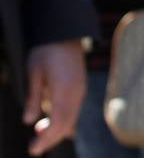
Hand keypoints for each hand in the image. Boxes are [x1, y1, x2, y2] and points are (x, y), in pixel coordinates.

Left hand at [24, 40, 84, 155]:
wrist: (65, 32)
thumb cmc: (46, 51)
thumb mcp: (33, 73)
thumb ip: (33, 98)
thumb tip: (28, 120)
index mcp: (65, 90)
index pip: (58, 122)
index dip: (46, 139)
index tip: (33, 149)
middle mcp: (76, 92)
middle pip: (67, 124)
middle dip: (51, 138)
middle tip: (34, 148)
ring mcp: (80, 90)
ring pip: (71, 118)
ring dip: (56, 130)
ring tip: (38, 134)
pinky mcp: (80, 87)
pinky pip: (73, 109)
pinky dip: (63, 120)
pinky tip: (50, 121)